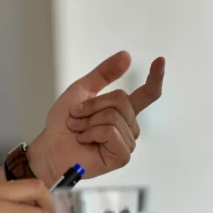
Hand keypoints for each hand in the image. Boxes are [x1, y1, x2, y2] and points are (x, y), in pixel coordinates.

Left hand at [28, 51, 164, 184]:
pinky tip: (85, 140)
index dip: (155, 77)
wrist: (51, 146)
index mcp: (122, 110)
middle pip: (121, 99)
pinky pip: (110, 132)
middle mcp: (129, 125)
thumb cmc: (64, 122)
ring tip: (79, 130)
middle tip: (76, 116)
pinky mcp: (122, 156)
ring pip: (114, 116)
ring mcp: (127, 142)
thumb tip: (126, 55)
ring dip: (88, 121)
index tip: (160, 60)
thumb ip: (104, 73)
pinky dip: (92, 133)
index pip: (147, 94)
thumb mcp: (81, 90)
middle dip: (92, 105)